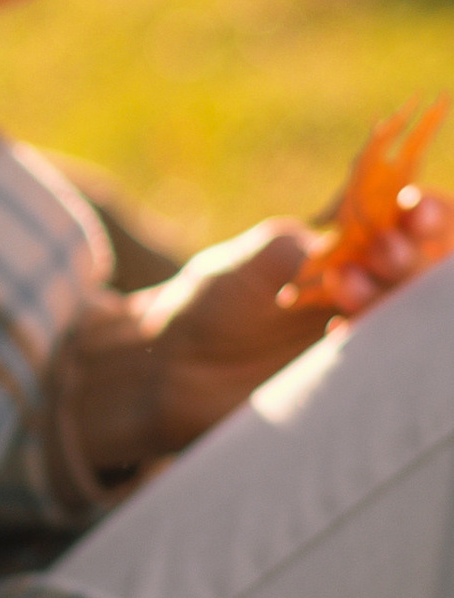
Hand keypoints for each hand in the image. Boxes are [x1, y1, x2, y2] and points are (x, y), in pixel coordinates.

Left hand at [61, 193, 453, 486]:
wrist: (171, 365)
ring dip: (390, 296)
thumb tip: (365, 244)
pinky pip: (380, 370)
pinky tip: (334, 336)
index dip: (428, 215)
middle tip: (385, 252)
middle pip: (426, 273)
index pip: (415, 225)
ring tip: (347, 286)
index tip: (416, 209)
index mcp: (357, 251)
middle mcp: (373, 295)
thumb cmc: (215, 300)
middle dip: (413, 257)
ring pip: (410, 319)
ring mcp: (364, 343)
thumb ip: (315, 247)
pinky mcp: (346, 388)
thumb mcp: (263, 257)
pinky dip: (364, 345)